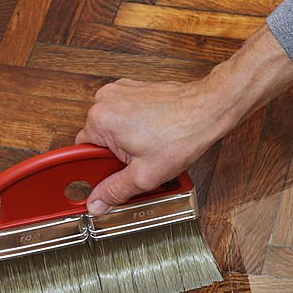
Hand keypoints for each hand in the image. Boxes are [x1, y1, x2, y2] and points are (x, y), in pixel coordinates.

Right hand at [76, 25, 292, 213]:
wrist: (209, 109)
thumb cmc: (182, 135)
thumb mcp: (145, 176)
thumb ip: (116, 191)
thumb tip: (96, 202)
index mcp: (100, 119)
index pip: (82, 152)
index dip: (97, 169)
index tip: (109, 176)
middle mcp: (105, 100)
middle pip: (99, 139)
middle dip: (117, 156)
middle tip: (140, 163)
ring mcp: (121, 91)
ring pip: (115, 127)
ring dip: (128, 141)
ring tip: (153, 147)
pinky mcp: (136, 89)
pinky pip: (127, 115)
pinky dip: (138, 126)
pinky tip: (157, 135)